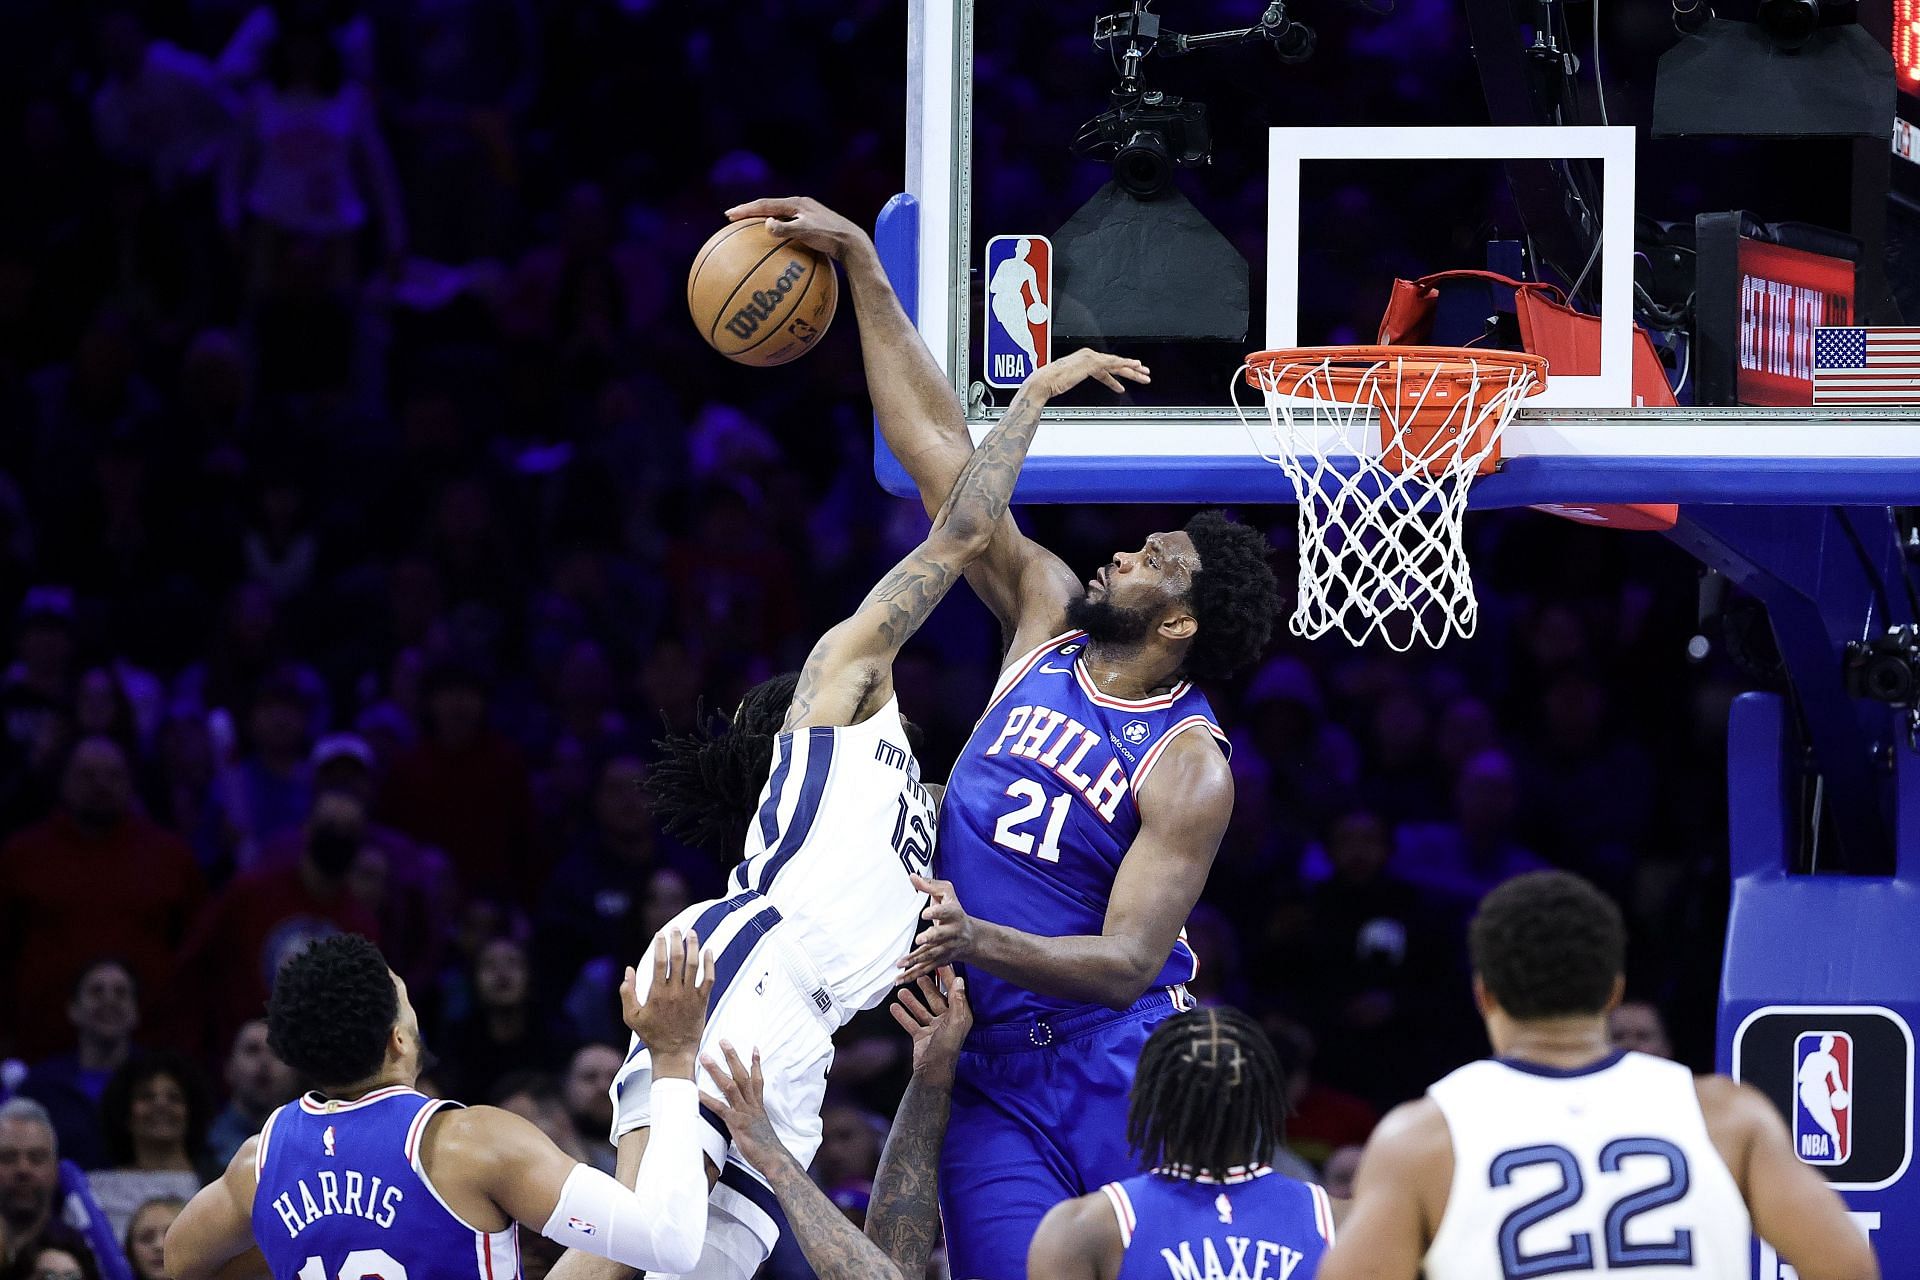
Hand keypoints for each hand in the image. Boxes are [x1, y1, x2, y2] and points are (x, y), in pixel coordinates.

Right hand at [623, 929, 712, 1073]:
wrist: (674, 1052)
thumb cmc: (651, 1035)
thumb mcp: (631, 1017)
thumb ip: (627, 993)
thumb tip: (628, 971)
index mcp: (657, 993)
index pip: (659, 962)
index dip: (660, 946)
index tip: (660, 934)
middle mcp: (675, 992)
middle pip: (677, 959)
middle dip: (676, 941)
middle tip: (676, 928)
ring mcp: (690, 996)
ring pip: (694, 965)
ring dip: (694, 947)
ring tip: (692, 933)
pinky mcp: (702, 1001)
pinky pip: (709, 979)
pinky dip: (710, 964)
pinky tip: (708, 951)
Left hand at [697, 1041, 783, 1173]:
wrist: (774, 1159)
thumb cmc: (767, 1148)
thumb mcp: (761, 1130)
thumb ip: (752, 1121)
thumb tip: (748, 1122)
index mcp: (758, 1105)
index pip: (757, 1079)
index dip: (756, 1063)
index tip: (754, 1047)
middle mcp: (752, 1104)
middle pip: (742, 1075)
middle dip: (732, 1056)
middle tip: (723, 1041)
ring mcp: (744, 1112)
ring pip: (730, 1085)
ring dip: (716, 1069)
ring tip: (705, 1056)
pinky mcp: (736, 1123)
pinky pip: (720, 1107)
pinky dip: (707, 1098)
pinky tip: (696, 1091)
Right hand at [724, 196, 871, 262]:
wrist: (854, 243)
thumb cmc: (831, 238)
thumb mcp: (808, 232)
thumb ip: (787, 228)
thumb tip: (766, 224)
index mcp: (797, 203)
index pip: (766, 204)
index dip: (747, 210)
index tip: (729, 215)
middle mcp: (800, 206)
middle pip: (769, 207)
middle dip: (750, 212)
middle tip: (732, 218)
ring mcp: (806, 216)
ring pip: (778, 216)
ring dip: (761, 220)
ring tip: (747, 228)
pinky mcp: (811, 226)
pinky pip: (787, 227)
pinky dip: (775, 231)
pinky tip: (771, 244)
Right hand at [891, 966, 971, 1086]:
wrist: (932, 1071)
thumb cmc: (946, 1047)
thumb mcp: (954, 1021)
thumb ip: (957, 1000)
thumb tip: (960, 980)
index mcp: (959, 1016)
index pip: (953, 991)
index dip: (947, 977)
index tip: (940, 962)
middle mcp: (947, 1020)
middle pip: (936, 998)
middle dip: (927, 987)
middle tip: (918, 974)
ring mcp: (933, 1028)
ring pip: (921, 1009)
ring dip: (911, 1000)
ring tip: (901, 989)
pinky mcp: (921, 1036)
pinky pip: (911, 1022)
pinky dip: (902, 1015)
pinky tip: (894, 1006)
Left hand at [897, 875, 973, 984]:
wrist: (971, 938)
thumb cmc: (955, 912)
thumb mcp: (947, 894)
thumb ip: (930, 886)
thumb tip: (912, 876)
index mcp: (954, 914)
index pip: (947, 911)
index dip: (938, 912)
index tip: (927, 913)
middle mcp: (952, 933)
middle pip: (942, 936)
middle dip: (932, 937)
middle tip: (921, 939)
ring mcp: (946, 949)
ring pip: (932, 955)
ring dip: (917, 960)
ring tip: (901, 963)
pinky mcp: (939, 961)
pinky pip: (925, 969)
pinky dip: (912, 974)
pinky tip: (900, 978)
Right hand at [1022, 348, 1149, 401]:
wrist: (1043, 382)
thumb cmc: (1049, 384)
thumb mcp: (1064, 383)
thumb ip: (1071, 380)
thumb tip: (1069, 384)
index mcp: (1082, 360)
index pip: (1103, 368)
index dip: (1115, 376)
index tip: (1122, 384)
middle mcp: (1088, 356)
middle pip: (1114, 364)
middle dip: (1130, 370)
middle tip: (1143, 374)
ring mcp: (1090, 358)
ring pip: (1117, 363)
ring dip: (1132, 369)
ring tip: (1144, 374)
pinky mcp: (1092, 362)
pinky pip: (1113, 364)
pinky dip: (1125, 365)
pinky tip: (1134, 368)